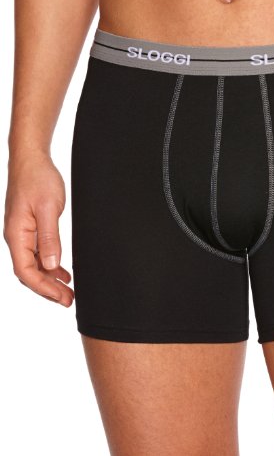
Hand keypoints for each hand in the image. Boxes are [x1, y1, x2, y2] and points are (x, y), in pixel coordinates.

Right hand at [4, 152, 73, 305]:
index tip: (62, 297)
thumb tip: (51, 265)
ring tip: (68, 292)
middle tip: (69, 300)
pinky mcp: (30, 229)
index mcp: (16, 235)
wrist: (32, 161)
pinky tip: (63, 273)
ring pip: (34, 265)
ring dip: (50, 280)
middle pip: (29, 273)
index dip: (44, 288)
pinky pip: (38, 254)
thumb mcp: (49, 208)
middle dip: (48, 290)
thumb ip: (49, 237)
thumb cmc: (38, 180)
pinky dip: (51, 266)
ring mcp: (22, 234)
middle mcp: (16, 237)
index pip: (26, 271)